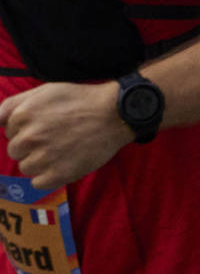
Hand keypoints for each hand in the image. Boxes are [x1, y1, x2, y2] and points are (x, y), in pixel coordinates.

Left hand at [0, 81, 132, 188]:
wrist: (115, 114)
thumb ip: (13, 104)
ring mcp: (42, 157)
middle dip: (31, 145)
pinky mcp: (56, 174)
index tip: (46, 123)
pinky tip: (64, 162)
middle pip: (15, 150)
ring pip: (26, 167)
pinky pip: (37, 182)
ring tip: (62, 149)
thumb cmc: (81, 100)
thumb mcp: (46, 91)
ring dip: (40, 161)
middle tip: (56, 136)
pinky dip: (49, 175)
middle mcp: (29, 136)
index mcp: (23, 115)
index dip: (26, 127)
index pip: (8, 130)